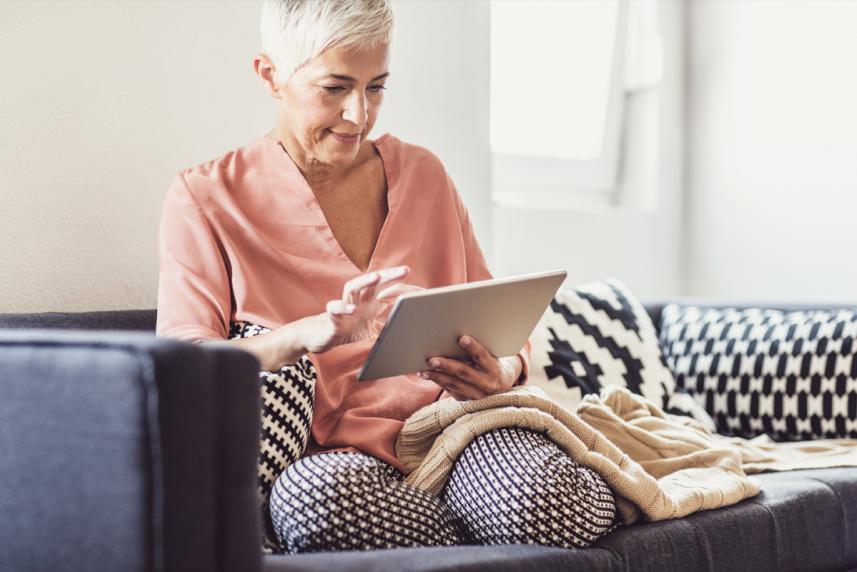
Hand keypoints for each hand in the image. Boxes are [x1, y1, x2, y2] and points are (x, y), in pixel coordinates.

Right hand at [300, 265, 422, 353]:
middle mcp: (358, 300)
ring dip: (364, 281)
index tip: (422, 290)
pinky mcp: (332, 317)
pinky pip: (335, 309)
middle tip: (405, 270)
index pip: (387, 289)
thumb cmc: (348, 329)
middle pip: (372, 282)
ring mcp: (344, 306)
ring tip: (376, 277)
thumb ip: (387, 328)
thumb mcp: (373, 330)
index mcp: (369, 302)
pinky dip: (342, 308)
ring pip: (352, 287)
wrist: (322, 337)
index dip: (402, 288)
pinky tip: (350, 309)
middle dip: (388, 275)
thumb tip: (408, 333)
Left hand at [418, 335, 519, 400]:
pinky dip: (437, 382)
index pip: (483, 357)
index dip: (473, 347)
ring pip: (454, 384)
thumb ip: (478, 349)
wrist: (500, 383)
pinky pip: (450, 390)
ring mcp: (476, 394)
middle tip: (432, 360)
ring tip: (422, 370)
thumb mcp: (491, 354)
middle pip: (464, 373)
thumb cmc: (491, 361)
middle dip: (447, 366)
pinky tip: (426, 375)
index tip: (462, 338)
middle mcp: (487, 384)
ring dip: (437, 377)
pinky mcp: (466, 399)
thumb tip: (458, 334)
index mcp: (494, 369)